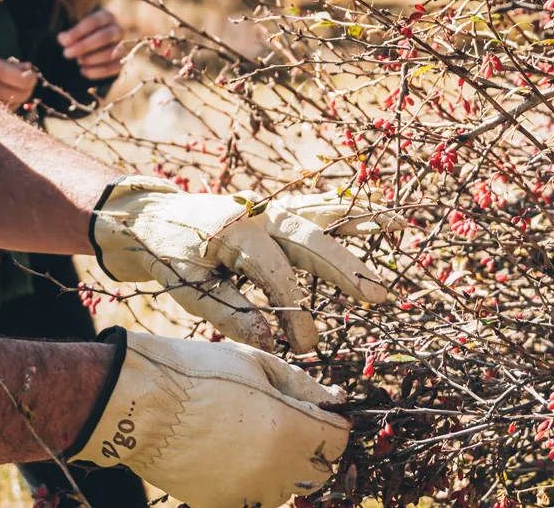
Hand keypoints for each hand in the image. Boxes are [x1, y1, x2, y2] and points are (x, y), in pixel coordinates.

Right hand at [0, 46, 37, 109]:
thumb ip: (8, 65)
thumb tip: (29, 68)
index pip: (25, 81)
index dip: (31, 78)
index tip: (30, 75)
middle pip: (22, 95)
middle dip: (27, 89)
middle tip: (25, 82)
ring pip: (12, 106)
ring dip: (16, 98)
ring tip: (9, 88)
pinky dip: (4, 106)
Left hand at [57, 9, 126, 81]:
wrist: (97, 47)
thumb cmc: (84, 35)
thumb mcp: (76, 31)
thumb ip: (68, 35)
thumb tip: (63, 39)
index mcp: (107, 17)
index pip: (93, 22)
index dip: (78, 32)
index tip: (64, 42)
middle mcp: (118, 30)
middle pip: (103, 37)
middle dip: (83, 46)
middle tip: (66, 53)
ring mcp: (122, 46)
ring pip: (109, 54)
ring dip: (90, 59)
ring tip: (78, 61)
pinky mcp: (122, 62)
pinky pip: (112, 68)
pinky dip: (96, 72)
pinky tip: (83, 71)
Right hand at [70, 329, 347, 507]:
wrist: (136, 404)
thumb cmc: (194, 372)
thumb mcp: (254, 362)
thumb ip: (301, 384)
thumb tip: (334, 399)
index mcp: (290, 430)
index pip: (339, 440)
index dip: (333, 422)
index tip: (318, 409)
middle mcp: (274, 471)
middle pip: (318, 472)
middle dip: (314, 448)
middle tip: (290, 421)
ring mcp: (247, 493)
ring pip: (285, 488)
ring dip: (281, 466)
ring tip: (250, 434)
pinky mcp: (219, 504)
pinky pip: (251, 497)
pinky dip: (250, 479)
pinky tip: (228, 452)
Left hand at [89, 179, 405, 352]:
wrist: (153, 217)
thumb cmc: (172, 257)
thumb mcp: (190, 290)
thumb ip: (231, 314)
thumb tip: (273, 342)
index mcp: (236, 235)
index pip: (278, 280)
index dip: (295, 317)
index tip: (304, 349)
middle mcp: (260, 214)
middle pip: (311, 240)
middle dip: (347, 268)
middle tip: (380, 297)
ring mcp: (271, 206)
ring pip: (321, 213)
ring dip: (361, 221)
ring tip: (400, 227)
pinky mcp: (276, 207)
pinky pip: (317, 205)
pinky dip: (348, 207)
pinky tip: (380, 214)